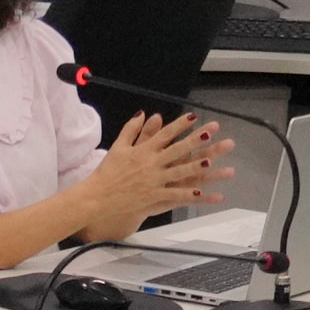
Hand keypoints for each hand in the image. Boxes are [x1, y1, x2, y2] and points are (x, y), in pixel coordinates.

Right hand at [73, 110, 206, 240]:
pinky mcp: (154, 196)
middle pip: (177, 149)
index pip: (165, 134)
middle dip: (195, 139)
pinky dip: (187, 194)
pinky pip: (173, 194)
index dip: (180, 125)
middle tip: (210, 131)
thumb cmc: (108, 171)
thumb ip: (131, 129)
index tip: (193, 116)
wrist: (98, 196)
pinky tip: (201, 192)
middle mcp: (151, 163)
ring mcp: (154, 180)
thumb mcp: (118, 147)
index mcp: (143, 150)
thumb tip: (142, 113)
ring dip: (195, 165)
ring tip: (210, 160)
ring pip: (179, 171)